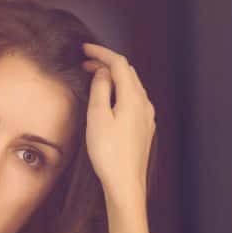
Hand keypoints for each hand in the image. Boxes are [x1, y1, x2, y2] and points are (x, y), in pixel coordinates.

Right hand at [81, 42, 156, 199]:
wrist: (126, 183)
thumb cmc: (109, 153)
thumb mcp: (97, 117)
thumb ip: (100, 89)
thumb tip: (103, 73)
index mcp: (133, 97)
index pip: (119, 63)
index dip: (101, 52)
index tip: (85, 48)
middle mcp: (144, 103)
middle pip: (127, 72)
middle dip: (107, 63)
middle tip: (85, 63)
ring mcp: (146, 116)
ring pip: (132, 86)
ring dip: (114, 78)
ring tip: (94, 78)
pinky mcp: (144, 128)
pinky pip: (134, 100)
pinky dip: (120, 92)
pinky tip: (109, 99)